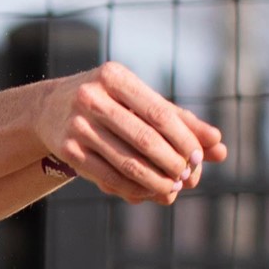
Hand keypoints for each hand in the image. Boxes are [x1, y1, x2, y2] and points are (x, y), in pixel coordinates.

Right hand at [30, 63, 228, 204]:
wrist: (50, 108)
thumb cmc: (110, 102)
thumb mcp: (139, 100)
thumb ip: (180, 120)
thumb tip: (218, 144)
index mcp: (114, 76)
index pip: (159, 113)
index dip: (184, 138)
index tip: (200, 157)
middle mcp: (91, 97)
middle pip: (144, 138)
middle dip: (172, 162)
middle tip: (190, 176)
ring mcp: (76, 124)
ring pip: (126, 161)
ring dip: (155, 180)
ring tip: (174, 188)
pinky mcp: (67, 149)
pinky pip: (106, 175)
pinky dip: (132, 187)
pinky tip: (148, 192)